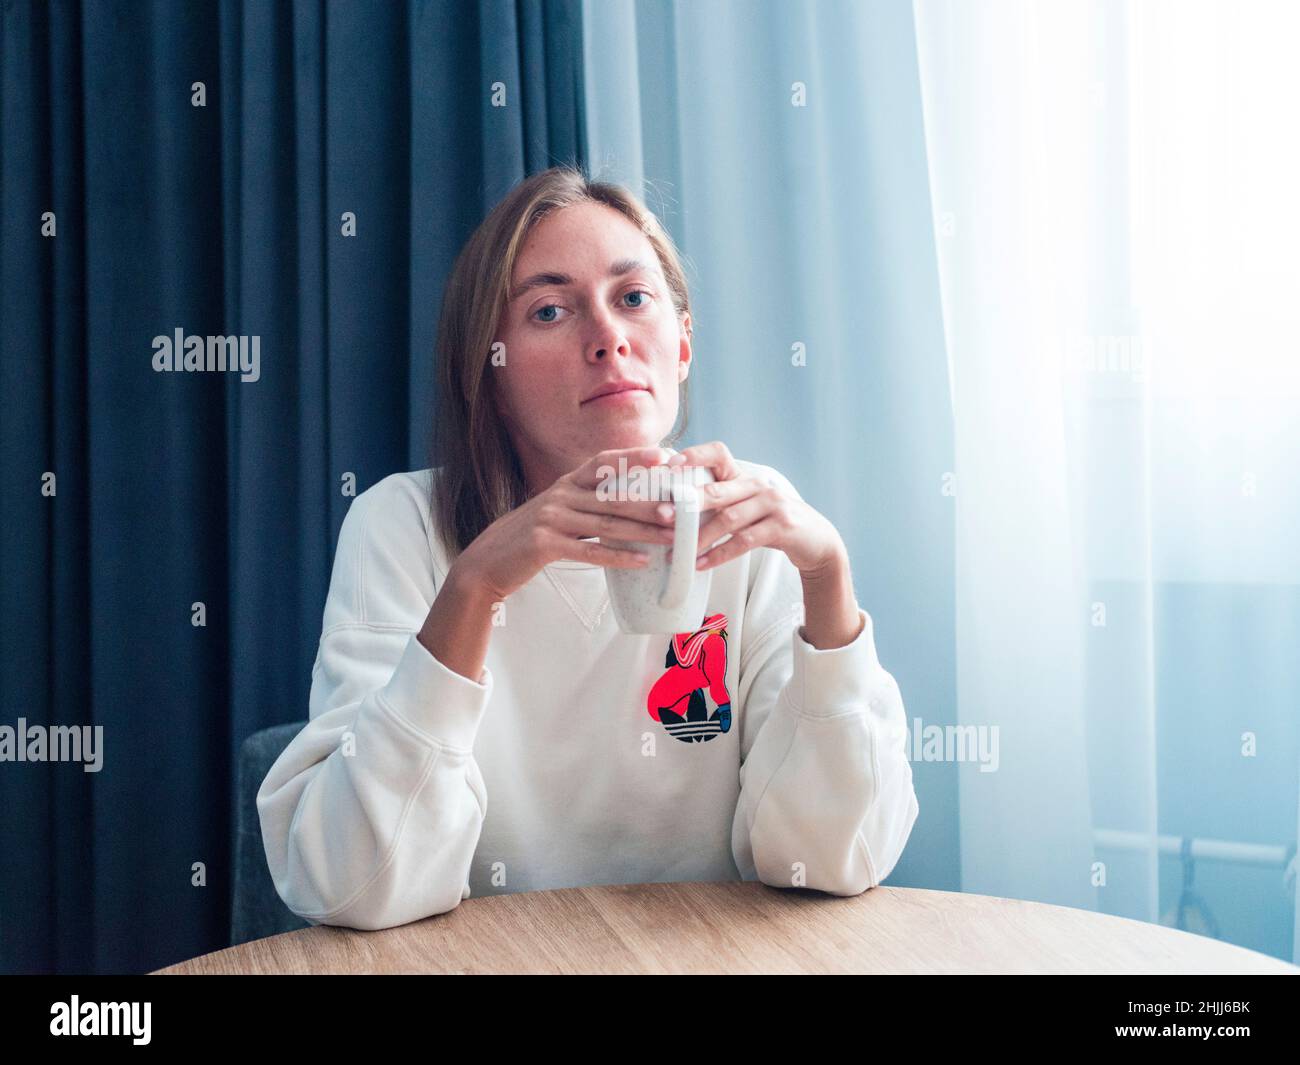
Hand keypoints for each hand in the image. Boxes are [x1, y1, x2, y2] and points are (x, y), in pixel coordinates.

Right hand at [452, 446, 678, 600]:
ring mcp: (552, 519)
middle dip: (650, 502)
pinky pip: (589, 551)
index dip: (634, 457)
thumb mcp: (557, 512)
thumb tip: (629, 505)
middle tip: (680, 508)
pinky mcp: (545, 545)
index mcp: (565, 484)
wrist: (488, 562)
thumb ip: (586, 504)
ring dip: (643, 531)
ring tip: (671, 537)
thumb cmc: (529, 539)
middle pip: (613, 496)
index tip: (664, 456)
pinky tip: (641, 561)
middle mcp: (560, 496)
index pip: (604, 462)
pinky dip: (618, 557)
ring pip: (606, 523)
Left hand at [665, 440, 846, 576]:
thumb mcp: (748, 508)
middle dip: (688, 503)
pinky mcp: (782, 527)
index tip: (669, 465)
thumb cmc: (772, 525)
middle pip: (718, 490)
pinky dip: (720, 553)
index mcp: (746, 478)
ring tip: (678, 551)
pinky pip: (744, 541)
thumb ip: (721, 504)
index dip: (694, 455)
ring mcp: (773, 505)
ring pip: (729, 519)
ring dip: (700, 537)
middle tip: (663, 515)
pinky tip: (701, 563)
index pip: (719, 453)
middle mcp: (759, 486)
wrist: (817, 542)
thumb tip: (674, 510)